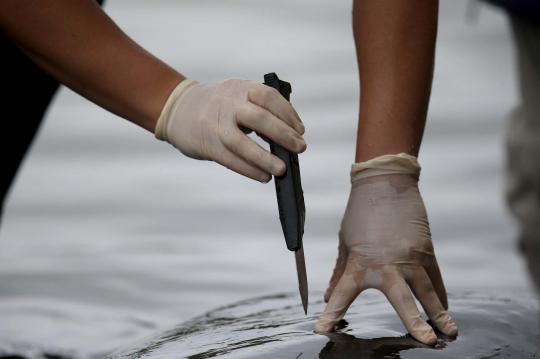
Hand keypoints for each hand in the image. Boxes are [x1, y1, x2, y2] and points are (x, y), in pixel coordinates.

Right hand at [154, 78, 305, 181]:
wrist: (178, 108)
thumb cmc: (219, 106)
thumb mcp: (238, 96)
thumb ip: (261, 111)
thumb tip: (289, 138)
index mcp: (241, 88)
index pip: (268, 96)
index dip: (287, 113)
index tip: (300, 130)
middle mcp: (229, 103)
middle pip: (258, 118)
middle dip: (282, 134)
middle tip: (300, 148)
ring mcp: (216, 124)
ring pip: (241, 142)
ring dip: (264, 157)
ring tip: (281, 169)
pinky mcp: (208, 144)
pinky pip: (230, 159)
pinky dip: (248, 169)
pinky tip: (263, 176)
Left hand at [314, 154, 457, 344]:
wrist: (385, 182)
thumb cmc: (360, 212)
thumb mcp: (345, 242)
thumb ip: (340, 272)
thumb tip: (329, 296)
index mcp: (360, 262)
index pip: (343, 293)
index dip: (331, 313)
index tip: (322, 329)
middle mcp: (388, 264)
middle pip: (402, 299)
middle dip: (413, 322)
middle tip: (425, 342)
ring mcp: (411, 258)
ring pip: (428, 291)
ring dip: (439, 312)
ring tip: (450, 332)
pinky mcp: (426, 250)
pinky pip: (435, 277)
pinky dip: (441, 293)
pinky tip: (446, 308)